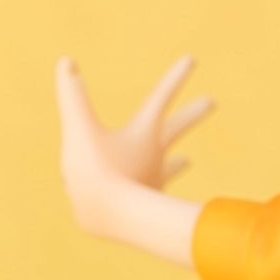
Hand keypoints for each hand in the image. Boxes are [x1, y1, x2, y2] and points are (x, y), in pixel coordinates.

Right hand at [56, 56, 212, 237]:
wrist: (114, 220)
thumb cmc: (99, 173)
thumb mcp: (80, 130)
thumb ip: (73, 97)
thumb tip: (65, 60)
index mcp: (145, 132)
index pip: (162, 96)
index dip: (176, 77)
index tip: (193, 59)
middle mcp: (155, 154)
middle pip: (178, 126)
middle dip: (194, 112)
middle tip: (213, 101)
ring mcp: (152, 179)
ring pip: (168, 167)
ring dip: (177, 163)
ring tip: (188, 161)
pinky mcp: (142, 204)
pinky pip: (147, 194)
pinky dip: (147, 191)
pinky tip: (146, 198)